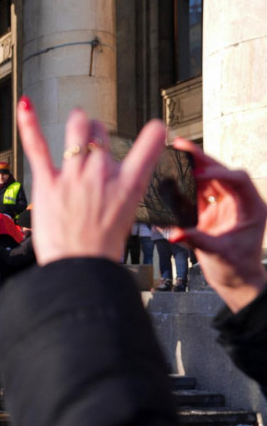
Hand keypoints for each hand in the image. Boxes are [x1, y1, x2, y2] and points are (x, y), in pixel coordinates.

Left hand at [16, 97, 165, 264]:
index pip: (149, 146)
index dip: (153, 135)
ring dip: (78, 124)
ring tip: (77, 119)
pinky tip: (25, 105)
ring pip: (77, 134)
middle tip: (94, 139)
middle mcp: (103, 174)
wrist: (79, 268)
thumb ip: (115, 195)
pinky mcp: (47, 183)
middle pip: (103, 138)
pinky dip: (29, 124)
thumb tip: (105, 188)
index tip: (155, 129)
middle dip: (98, 135)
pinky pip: (38, 147)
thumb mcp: (124, 219)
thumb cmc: (99, 251)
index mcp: (129, 184)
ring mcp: (74, 176)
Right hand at [169, 139, 266, 311]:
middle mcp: (240, 202)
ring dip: (193, 166)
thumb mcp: (217, 253)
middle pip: (223, 172)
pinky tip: (173, 174)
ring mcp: (226, 204)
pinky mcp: (212, 210)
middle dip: (203, 159)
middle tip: (182, 146)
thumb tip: (174, 233)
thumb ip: (196, 239)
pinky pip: (200, 190)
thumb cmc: (236, 267)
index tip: (199, 174)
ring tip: (175, 152)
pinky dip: (187, 182)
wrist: (236, 278)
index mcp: (251, 208)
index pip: (238, 180)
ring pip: (210, 178)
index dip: (220, 173)